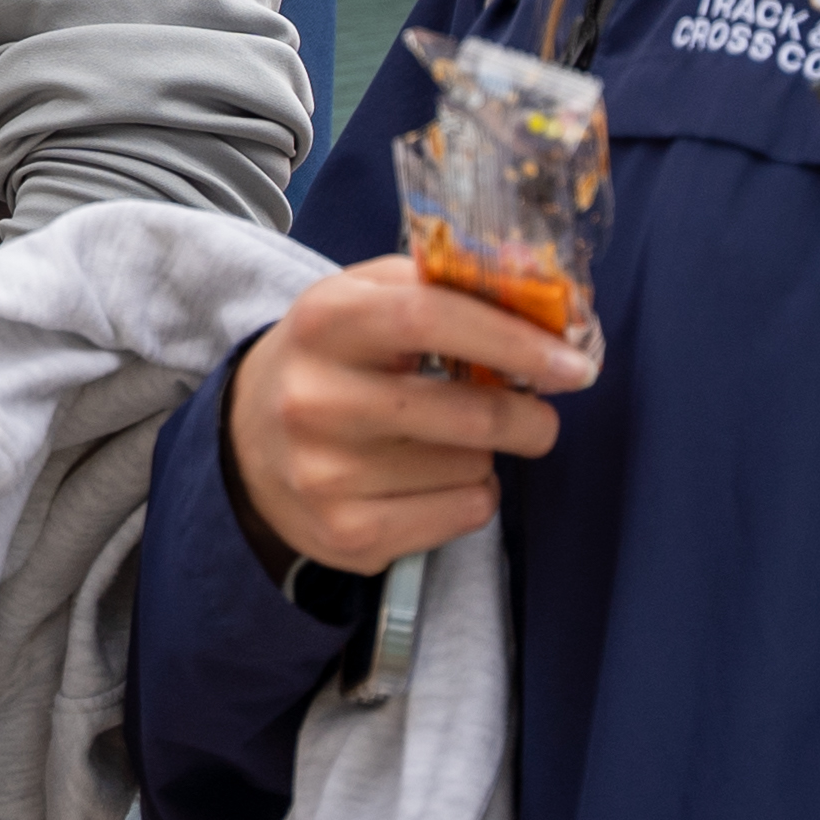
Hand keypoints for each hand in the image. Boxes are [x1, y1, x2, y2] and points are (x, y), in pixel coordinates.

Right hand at [225, 254, 594, 581]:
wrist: (246, 442)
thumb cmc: (331, 360)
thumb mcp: (360, 300)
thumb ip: (439, 286)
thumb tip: (542, 304)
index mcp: (323, 322)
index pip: (429, 317)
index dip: (513, 339)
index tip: (573, 364)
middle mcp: (316, 399)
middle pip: (470, 414)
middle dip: (528, 418)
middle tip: (537, 416)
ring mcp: (328, 473)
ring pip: (474, 468)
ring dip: (483, 456)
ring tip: (444, 443)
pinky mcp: (347, 533)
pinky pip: (464, 514)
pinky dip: (470, 496)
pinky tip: (432, 480)